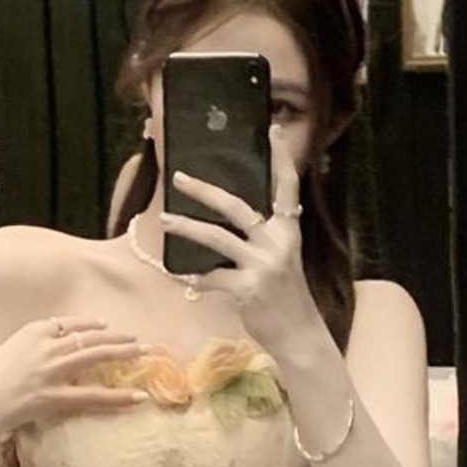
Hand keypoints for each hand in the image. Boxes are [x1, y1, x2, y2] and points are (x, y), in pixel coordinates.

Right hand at [0, 316, 141, 466]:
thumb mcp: (11, 352)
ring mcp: (53, 371)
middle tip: (140, 341)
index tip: (107, 326)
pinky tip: (136, 397)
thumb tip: (57, 350)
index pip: (70, 323)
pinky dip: (117, 396)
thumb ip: (34, 346)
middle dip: (117, 338)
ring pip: (96, 358)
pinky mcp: (56, 396)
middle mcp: (46, 346)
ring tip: (146, 356)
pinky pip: (94, 396)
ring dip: (124, 355)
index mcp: (34, 331)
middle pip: (90, 336)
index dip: (92, 324)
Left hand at [157, 145, 319, 364]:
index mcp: (288, 232)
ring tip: (165, 219)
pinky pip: (213, 279)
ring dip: (188, 228)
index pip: (287, 188)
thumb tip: (233, 218)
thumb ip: (264, 237)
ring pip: (218, 238)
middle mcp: (276, 244)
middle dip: (205, 191)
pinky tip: (183, 277)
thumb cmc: (286, 297)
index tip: (272, 130)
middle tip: (179, 177)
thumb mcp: (283, 259)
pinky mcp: (248, 290)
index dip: (281, 158)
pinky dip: (197, 279)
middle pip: (236, 207)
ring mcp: (262, 267)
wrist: (300, 337)